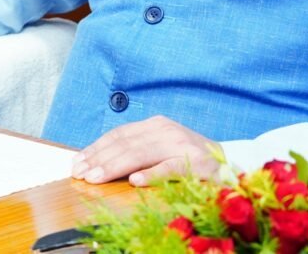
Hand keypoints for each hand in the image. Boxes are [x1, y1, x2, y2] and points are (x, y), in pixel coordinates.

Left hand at [71, 115, 223, 186]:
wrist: (232, 164)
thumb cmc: (190, 161)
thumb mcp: (161, 150)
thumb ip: (136, 153)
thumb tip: (99, 164)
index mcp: (156, 126)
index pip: (119, 134)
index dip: (96, 148)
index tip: (76, 162)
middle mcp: (166, 130)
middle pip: (125, 144)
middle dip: (99, 159)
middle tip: (80, 174)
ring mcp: (182, 145)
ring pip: (141, 153)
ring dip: (115, 166)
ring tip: (96, 178)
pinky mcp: (197, 163)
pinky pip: (170, 168)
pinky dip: (152, 174)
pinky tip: (135, 181)